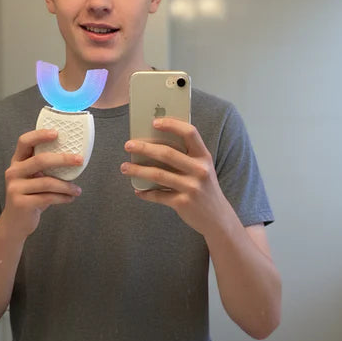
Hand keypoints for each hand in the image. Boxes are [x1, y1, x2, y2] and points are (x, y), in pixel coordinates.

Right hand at [1, 128, 82, 238]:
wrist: (15, 223)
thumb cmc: (30, 197)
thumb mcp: (34, 179)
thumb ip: (46, 168)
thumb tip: (73, 157)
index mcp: (17, 162)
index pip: (24, 141)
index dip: (39, 135)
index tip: (57, 133)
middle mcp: (13, 172)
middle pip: (39, 160)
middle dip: (62, 159)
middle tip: (79, 160)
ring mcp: (15, 188)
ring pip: (47, 182)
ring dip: (67, 186)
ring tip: (78, 190)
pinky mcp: (21, 203)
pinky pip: (48, 197)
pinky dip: (63, 197)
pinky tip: (70, 198)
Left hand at [121, 118, 233, 234]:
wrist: (217, 217)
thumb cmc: (204, 188)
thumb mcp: (202, 169)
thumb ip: (186, 157)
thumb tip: (154, 144)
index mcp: (204, 157)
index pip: (190, 133)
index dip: (172, 124)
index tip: (154, 122)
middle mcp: (199, 170)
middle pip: (167, 153)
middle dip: (144, 147)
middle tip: (128, 145)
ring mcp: (192, 187)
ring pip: (158, 174)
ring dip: (137, 170)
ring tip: (124, 167)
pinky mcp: (183, 203)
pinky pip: (158, 195)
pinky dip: (145, 193)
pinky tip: (138, 190)